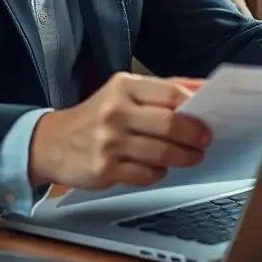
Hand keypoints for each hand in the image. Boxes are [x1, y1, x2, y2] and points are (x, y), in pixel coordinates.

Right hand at [28, 72, 210, 189]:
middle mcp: (115, 112)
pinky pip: (147, 174)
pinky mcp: (105, 169)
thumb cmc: (97, 115)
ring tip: (192, 156)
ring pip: (163, 153)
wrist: (52, 142)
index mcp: (123, 87)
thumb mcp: (125, 92)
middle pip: (171, 124)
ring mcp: (109, 142)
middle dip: (196, 135)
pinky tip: (158, 166)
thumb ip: (164, 88)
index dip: (195, 106)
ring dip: (185, 157)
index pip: (171, 93)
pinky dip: (159, 172)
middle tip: (205, 140)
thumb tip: (205, 87)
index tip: (208, 116)